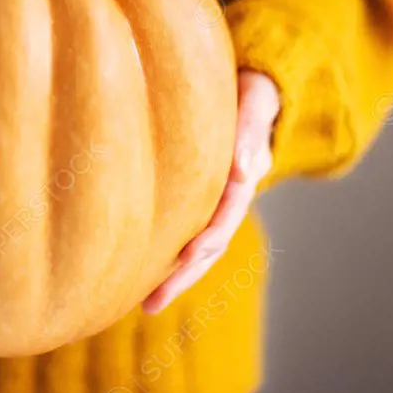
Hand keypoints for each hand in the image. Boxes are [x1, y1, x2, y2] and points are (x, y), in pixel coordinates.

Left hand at [142, 70, 279, 313]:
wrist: (249, 88)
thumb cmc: (249, 90)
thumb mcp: (255, 102)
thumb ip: (251, 131)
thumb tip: (246, 170)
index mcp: (245, 176)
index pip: (227, 212)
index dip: (210, 235)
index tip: (188, 255)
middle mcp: (232, 196)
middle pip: (211, 244)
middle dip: (184, 275)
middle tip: (152, 302)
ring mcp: (216, 201)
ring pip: (198, 247)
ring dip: (176, 276)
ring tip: (145, 304)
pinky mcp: (200, 198)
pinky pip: (184, 232)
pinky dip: (167, 255)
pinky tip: (137, 274)